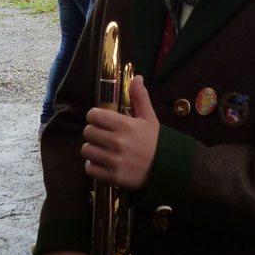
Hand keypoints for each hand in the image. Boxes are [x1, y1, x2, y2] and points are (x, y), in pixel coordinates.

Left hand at [82, 75, 158, 189]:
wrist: (167, 169)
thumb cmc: (156, 142)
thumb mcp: (150, 118)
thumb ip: (140, 97)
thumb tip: (137, 78)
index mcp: (125, 125)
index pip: (94, 115)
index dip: (95, 116)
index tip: (101, 120)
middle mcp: (117, 142)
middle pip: (88, 132)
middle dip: (93, 132)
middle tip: (102, 135)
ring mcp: (114, 160)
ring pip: (86, 150)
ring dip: (92, 148)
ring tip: (102, 148)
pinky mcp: (113, 176)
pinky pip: (90, 168)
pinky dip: (93, 165)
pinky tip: (102, 161)